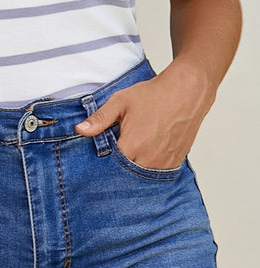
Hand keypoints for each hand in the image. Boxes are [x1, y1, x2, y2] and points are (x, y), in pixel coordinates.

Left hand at [75, 61, 215, 169]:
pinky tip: (145, 153)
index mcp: (133, 146)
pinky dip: (148, 167)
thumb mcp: (120, 102)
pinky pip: (156, 173)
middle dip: (117, 167)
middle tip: (116, 152)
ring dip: (133, 167)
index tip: (100, 154)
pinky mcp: (175, 163)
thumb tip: (80, 130)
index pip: (109, 166)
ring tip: (131, 151)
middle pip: (125, 174)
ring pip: (141, 175)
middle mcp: (149, 159)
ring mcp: (164, 163)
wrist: (186, 92)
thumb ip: (100, 118)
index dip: (103, 161)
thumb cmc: (153, 95)